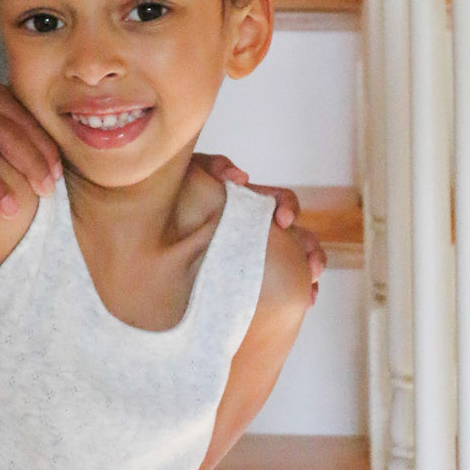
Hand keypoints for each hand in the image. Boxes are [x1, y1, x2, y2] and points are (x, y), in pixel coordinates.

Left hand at [194, 152, 325, 301]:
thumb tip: (241, 176)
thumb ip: (215, 166)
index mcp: (252, 203)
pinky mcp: (251, 276)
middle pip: (299, 235)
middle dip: (310, 250)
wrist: (158, 220)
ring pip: (296, 261)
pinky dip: (298, 291)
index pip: (282, 201)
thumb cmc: (182, 190)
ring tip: (310, 292)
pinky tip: (303, 303)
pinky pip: (282, 284)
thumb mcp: (195, 171)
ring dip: (309, 273)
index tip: (283, 221)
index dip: (288, 207)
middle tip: (310, 267)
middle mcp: (261, 228)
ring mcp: (258, 253)